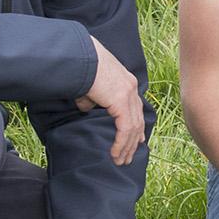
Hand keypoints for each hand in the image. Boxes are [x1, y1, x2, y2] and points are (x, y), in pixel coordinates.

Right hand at [79, 38, 145, 166]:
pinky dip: (120, 144)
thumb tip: (86, 108)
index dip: (137, 127)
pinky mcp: (121, 102)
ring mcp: (128, 95)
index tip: (138, 141)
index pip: (136, 109)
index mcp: (126, 82)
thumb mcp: (89, 85)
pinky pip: (125, 129)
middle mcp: (131, 88)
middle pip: (137, 121)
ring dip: (126, 147)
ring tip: (120, 161)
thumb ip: (91, 99)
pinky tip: (115, 154)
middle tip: (128, 158)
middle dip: (133, 142)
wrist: (80, 56)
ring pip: (133, 129)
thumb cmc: (80, 67)